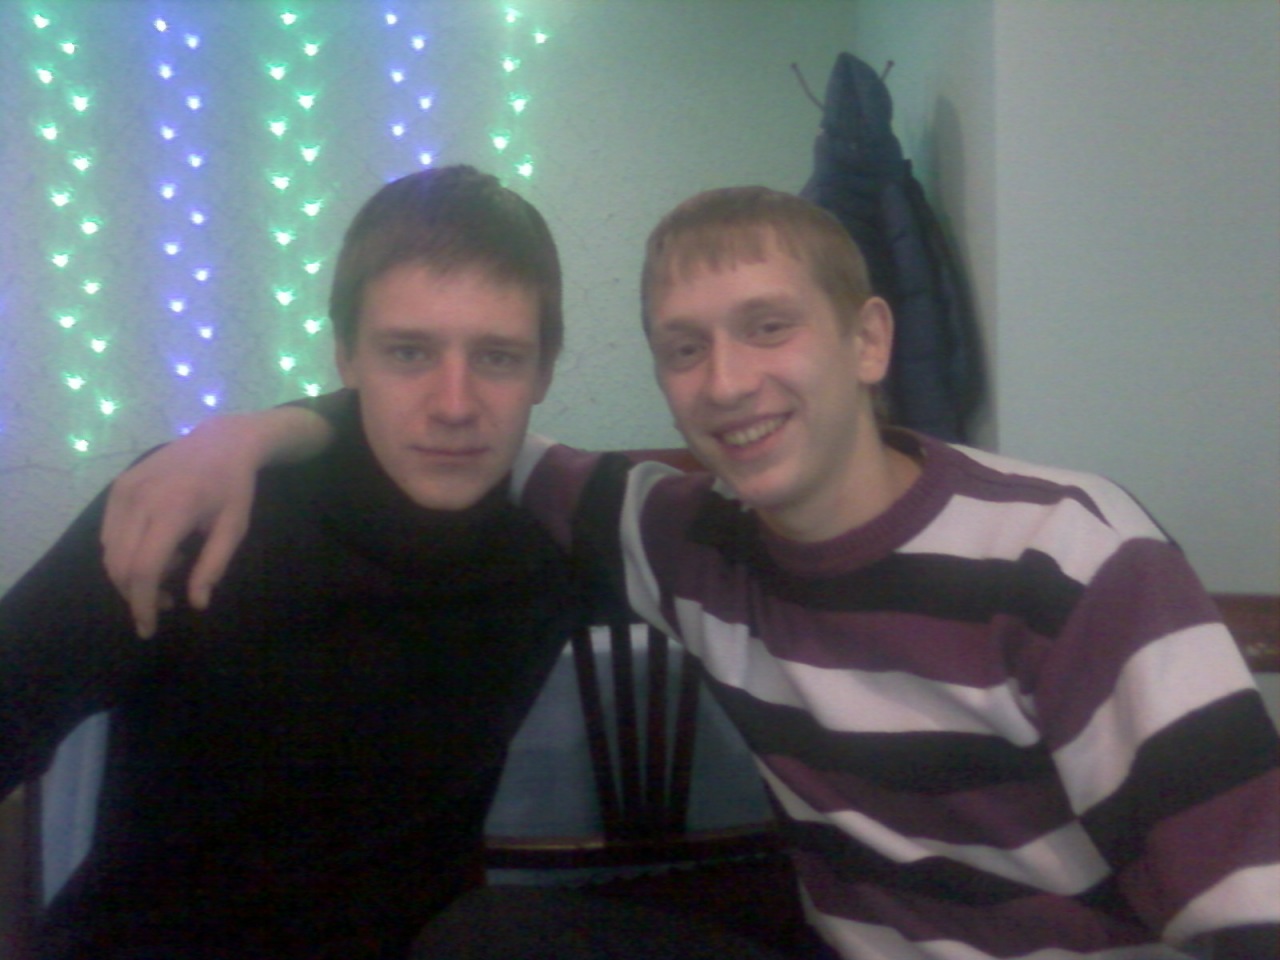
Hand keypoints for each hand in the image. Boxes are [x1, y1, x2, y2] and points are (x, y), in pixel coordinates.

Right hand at [102, 415, 260, 637]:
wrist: (221, 441)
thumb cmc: (234, 487)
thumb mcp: (234, 528)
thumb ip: (213, 567)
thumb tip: (196, 604)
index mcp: (173, 509)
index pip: (144, 568)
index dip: (142, 603)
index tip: (149, 628)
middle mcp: (140, 499)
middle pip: (120, 566)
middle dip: (137, 595)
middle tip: (168, 601)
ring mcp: (123, 490)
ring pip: (110, 553)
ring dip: (132, 575)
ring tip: (172, 568)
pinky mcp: (117, 487)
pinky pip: (109, 534)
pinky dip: (127, 553)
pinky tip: (159, 547)